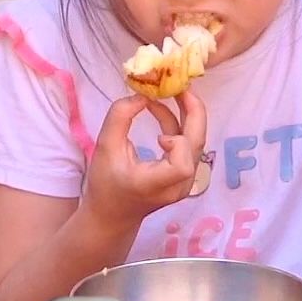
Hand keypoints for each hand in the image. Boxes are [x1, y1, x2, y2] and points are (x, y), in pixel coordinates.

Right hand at [79, 94, 208, 228]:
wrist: (113, 215)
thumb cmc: (106, 184)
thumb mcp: (104, 148)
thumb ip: (120, 117)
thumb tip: (142, 95)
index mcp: (157, 184)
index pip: (182, 165)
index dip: (177, 144)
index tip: (159, 137)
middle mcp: (178, 185)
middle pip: (197, 145)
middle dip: (193, 111)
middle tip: (180, 86)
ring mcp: (185, 181)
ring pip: (195, 141)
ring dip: (184, 114)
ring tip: (169, 91)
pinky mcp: (183, 174)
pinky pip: (187, 144)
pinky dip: (177, 124)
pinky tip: (159, 109)